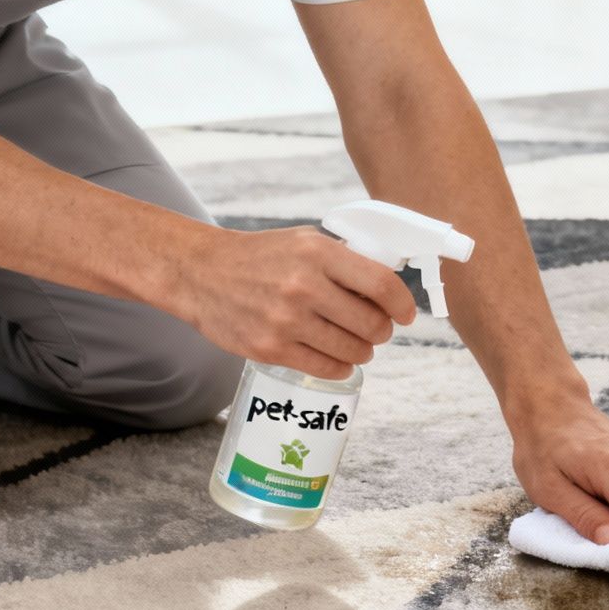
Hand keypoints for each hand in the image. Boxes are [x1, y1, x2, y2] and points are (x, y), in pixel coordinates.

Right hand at [167, 225, 417, 378]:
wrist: (202, 273)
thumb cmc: (262, 257)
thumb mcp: (305, 242)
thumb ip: (345, 260)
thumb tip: (389, 286)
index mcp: (318, 253)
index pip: (381, 284)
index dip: (402, 303)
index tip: (406, 313)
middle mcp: (303, 286)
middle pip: (371, 323)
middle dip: (383, 331)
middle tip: (379, 330)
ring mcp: (286, 320)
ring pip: (353, 350)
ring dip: (364, 351)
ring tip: (358, 344)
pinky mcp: (270, 349)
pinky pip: (325, 367)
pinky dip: (341, 367)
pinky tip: (339, 359)